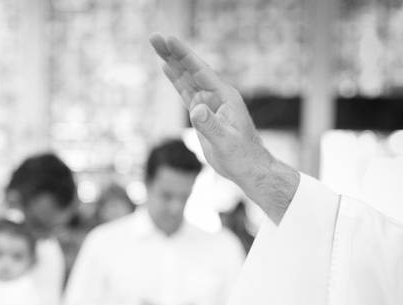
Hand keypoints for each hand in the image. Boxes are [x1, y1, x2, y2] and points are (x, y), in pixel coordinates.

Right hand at [149, 34, 268, 182]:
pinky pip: (186, 92)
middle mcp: (216, 95)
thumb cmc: (242, 155)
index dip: (184, 55)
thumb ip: (210, 125)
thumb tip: (195, 109)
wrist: (248, 168)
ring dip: (172, 62)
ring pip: (187, 78)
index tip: (170, 39)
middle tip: (154, 37)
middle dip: (173, 53)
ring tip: (157, 46)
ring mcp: (208, 103)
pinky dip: (176, 79)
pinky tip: (167, 67)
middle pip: (191, 69)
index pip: (200, 71)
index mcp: (224, 96)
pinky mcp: (202, 113)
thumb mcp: (225, 141)